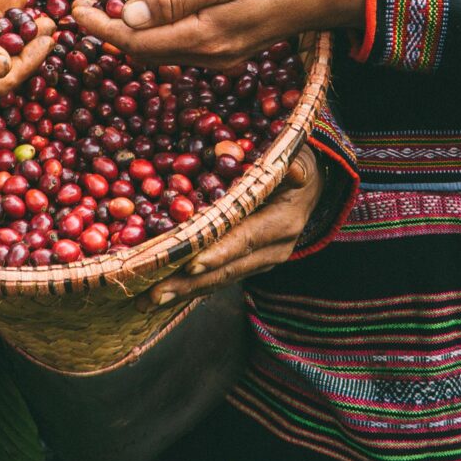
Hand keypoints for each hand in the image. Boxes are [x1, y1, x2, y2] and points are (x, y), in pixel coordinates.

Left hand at [69, 0, 364, 68]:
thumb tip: (127, 16)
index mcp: (202, 39)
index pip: (136, 42)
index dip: (101, 28)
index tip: (75, 9)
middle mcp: (207, 57)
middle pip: (144, 51)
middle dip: (109, 32)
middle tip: (82, 7)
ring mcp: (219, 57)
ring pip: (161, 52)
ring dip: (130, 34)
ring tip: (105, 10)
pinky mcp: (228, 49)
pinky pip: (179, 46)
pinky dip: (155, 33)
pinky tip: (147, 16)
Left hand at [153, 145, 323, 303]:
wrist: (313, 190)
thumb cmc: (298, 164)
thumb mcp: (299, 159)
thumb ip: (293, 165)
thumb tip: (292, 168)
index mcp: (282, 223)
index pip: (246, 239)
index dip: (218, 252)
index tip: (189, 263)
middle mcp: (273, 249)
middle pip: (226, 270)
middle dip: (189, 283)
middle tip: (154, 293)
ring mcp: (261, 262)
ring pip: (219, 280)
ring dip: (183, 292)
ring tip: (147, 301)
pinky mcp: (248, 265)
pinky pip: (218, 278)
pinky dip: (189, 287)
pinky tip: (162, 294)